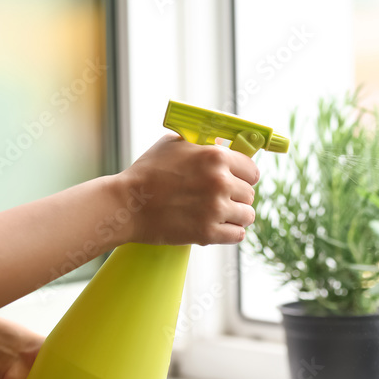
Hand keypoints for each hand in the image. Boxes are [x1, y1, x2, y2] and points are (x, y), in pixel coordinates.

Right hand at [118, 134, 260, 245]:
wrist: (127, 204)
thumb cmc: (147, 172)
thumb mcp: (175, 144)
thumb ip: (203, 143)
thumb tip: (224, 143)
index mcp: (216, 156)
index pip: (252, 170)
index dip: (244, 176)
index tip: (237, 181)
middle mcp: (220, 182)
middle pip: (250, 194)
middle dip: (237, 197)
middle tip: (221, 199)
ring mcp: (215, 209)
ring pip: (247, 216)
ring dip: (236, 216)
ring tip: (220, 215)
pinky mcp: (208, 233)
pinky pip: (237, 235)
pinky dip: (231, 233)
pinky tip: (219, 228)